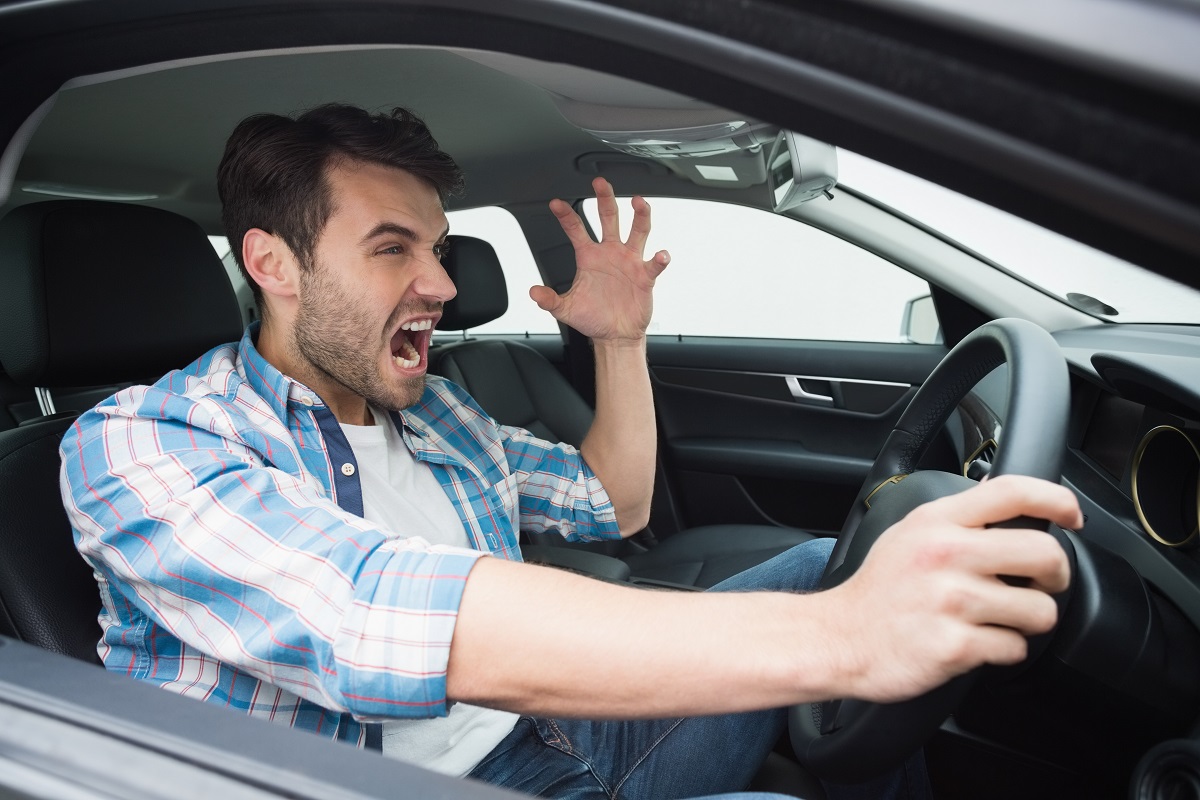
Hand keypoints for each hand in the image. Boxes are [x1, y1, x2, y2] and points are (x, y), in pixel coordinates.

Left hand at [532, 177, 669, 342]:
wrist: (615, 334)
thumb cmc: (592, 318)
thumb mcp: (566, 309)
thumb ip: (549, 300)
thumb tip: (534, 292)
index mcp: (589, 256)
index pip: (576, 229)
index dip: (566, 215)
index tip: (555, 203)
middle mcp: (610, 252)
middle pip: (609, 218)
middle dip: (605, 199)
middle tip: (600, 183)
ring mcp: (629, 261)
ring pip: (637, 231)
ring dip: (639, 216)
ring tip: (639, 202)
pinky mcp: (645, 276)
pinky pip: (654, 264)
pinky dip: (659, 258)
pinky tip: (661, 255)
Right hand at [829, 475, 1077, 702]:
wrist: (838, 638)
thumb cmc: (878, 590)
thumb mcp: (909, 534)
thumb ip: (956, 520)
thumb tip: (1011, 510)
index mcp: (937, 522)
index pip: (1013, 492)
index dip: (1057, 500)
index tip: (1071, 516)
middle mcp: (946, 554)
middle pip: (1043, 552)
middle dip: (1056, 575)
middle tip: (1042, 583)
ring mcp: (951, 601)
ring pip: (1039, 610)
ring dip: (1029, 620)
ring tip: (1001, 620)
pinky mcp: (955, 645)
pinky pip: (1015, 648)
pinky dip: (1005, 651)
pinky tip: (980, 644)